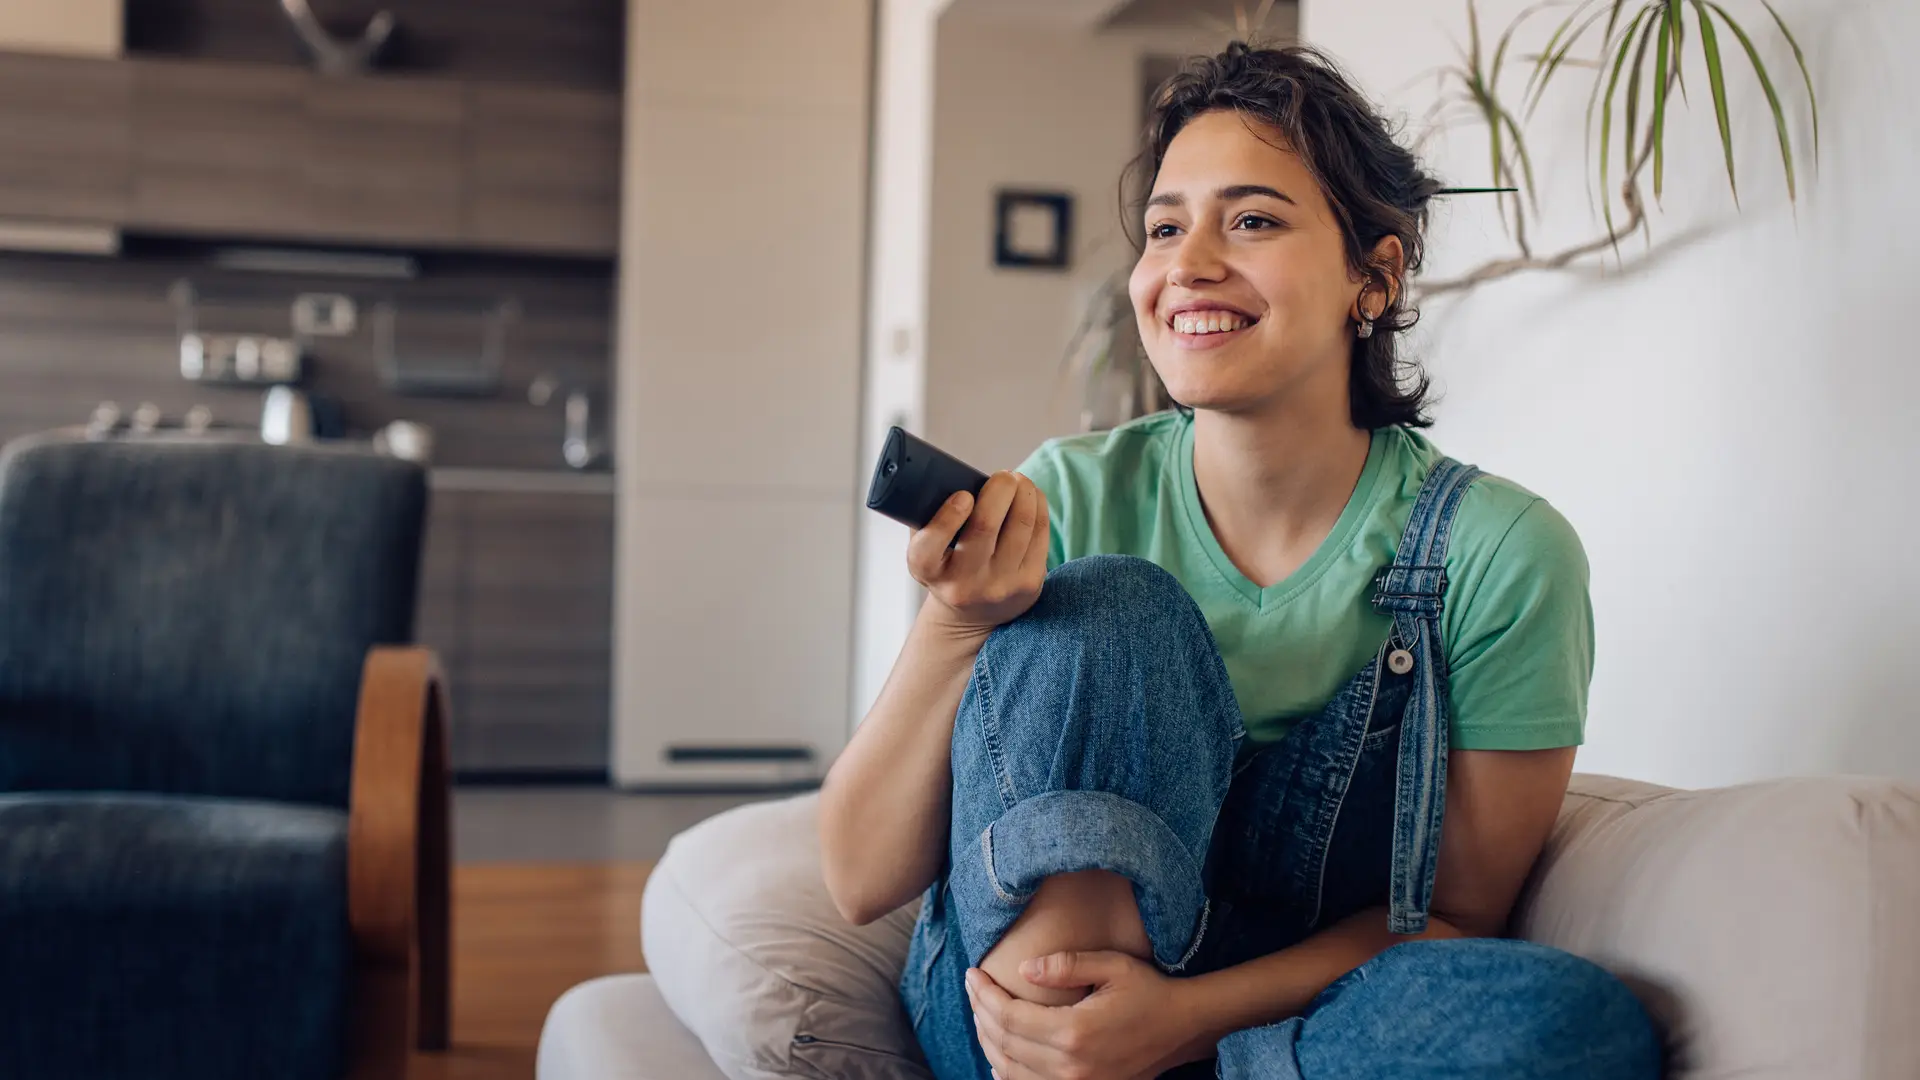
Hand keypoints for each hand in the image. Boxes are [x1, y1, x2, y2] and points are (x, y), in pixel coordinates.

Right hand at [910, 471, 1048, 635]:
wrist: (971, 616)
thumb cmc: (947, 567)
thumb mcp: (926, 549)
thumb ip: (927, 517)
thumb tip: (950, 477)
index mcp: (929, 571)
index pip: (929, 546)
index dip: (948, 516)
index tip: (963, 496)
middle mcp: (964, 584)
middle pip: (985, 526)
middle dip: (999, 489)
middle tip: (1002, 476)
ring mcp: (1000, 586)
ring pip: (1021, 526)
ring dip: (1024, 492)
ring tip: (1019, 481)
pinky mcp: (1030, 584)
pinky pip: (1040, 534)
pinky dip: (1038, 506)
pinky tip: (1032, 496)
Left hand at [964, 952, 1195, 1079]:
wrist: (1182, 1028)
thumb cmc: (1148, 990)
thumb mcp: (1112, 966)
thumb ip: (1065, 965)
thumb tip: (1023, 970)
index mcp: (1074, 1032)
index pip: (1009, 1017)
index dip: (984, 995)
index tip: (971, 974)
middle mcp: (1070, 1066)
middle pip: (1004, 1044)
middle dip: (980, 1014)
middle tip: (972, 988)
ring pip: (1010, 1071)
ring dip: (988, 1042)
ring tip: (980, 1013)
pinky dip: (1007, 1073)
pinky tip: (1000, 1054)